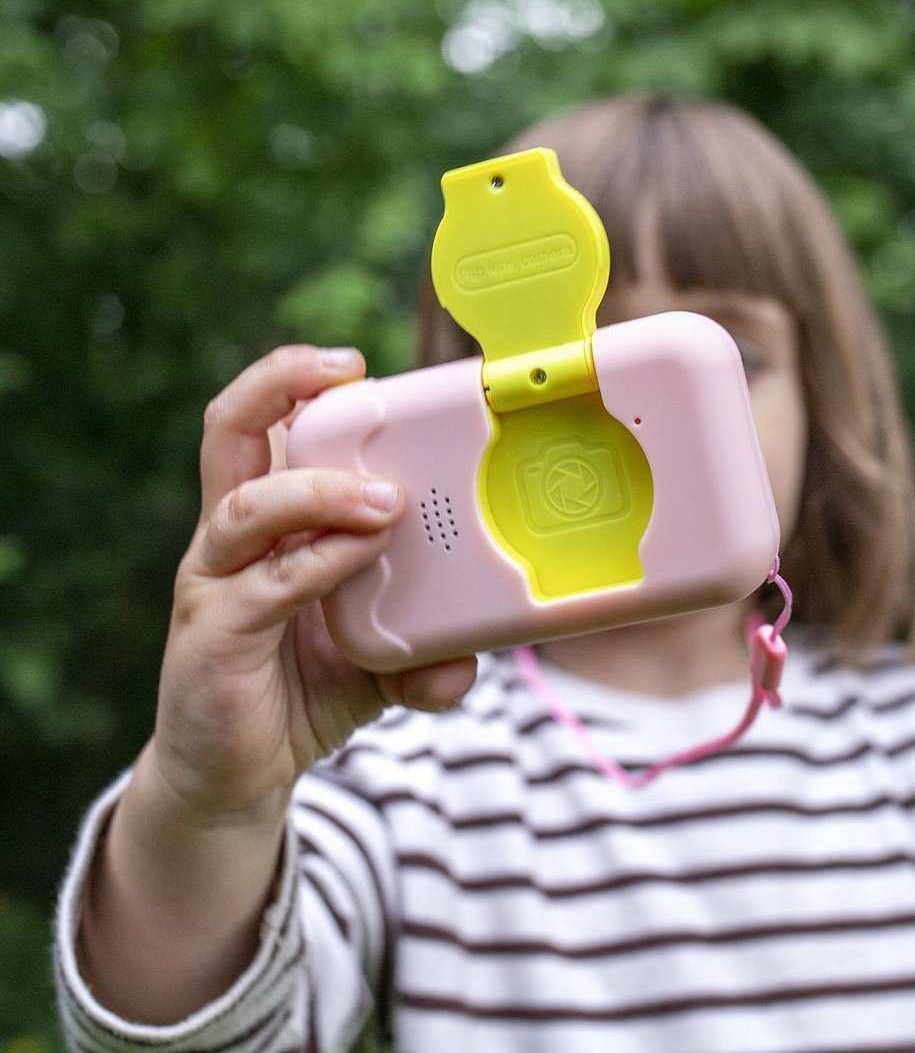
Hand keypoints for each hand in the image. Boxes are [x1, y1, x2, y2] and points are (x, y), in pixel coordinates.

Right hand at [149, 344, 476, 825]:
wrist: (235, 776)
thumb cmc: (300, 691)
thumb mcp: (377, 661)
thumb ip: (422, 648)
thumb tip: (471, 659)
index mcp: (267, 523)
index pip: (265, 428)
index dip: (298, 385)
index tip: (358, 367)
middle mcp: (231, 539)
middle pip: (229, 431)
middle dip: (280, 383)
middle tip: (348, 372)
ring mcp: (216, 583)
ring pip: (248, 504)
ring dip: (321, 491)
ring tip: (387, 499)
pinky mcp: (213, 634)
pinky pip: (267, 583)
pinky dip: (319, 561)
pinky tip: (362, 555)